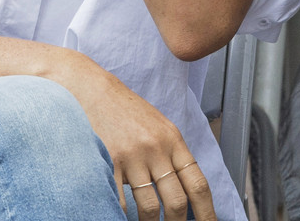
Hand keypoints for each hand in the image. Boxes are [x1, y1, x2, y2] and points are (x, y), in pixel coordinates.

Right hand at [56, 53, 216, 219]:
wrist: (93, 90)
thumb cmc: (126, 111)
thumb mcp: (159, 127)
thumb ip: (173, 155)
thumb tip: (186, 187)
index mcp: (174, 141)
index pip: (197, 183)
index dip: (206, 210)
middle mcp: (156, 150)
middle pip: (176, 201)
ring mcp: (132, 157)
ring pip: (150, 207)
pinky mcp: (109, 162)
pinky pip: (120, 200)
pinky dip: (123, 214)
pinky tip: (123, 216)